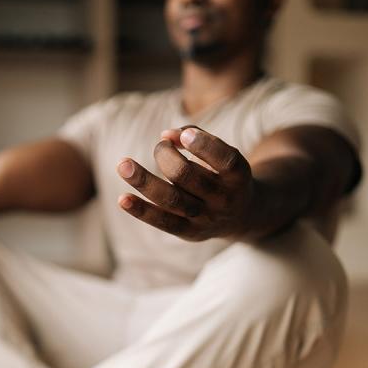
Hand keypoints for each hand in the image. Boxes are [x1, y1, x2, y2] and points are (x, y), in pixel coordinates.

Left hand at [116, 126, 258, 241]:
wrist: (244, 215)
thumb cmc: (224, 173)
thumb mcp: (222, 153)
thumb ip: (196, 137)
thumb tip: (165, 135)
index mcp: (238, 175)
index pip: (225, 159)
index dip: (204, 145)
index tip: (185, 134)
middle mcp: (224, 199)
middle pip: (188, 176)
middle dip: (165, 156)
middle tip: (160, 145)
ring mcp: (207, 218)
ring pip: (172, 199)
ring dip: (144, 181)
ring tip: (123, 164)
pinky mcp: (191, 233)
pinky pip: (163, 221)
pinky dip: (141, 210)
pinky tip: (122, 199)